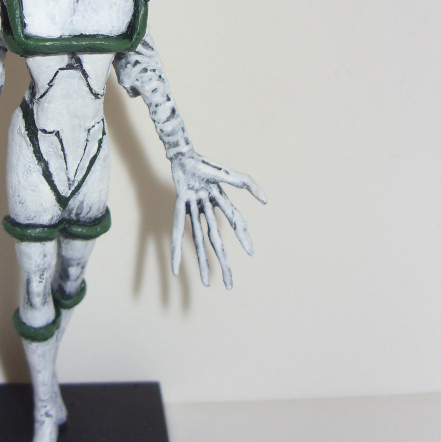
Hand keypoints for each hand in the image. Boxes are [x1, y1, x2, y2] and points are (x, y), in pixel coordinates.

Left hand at [170, 151, 265, 288]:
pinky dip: (176, 250)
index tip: (250, 252)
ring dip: (202, 262)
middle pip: (217, 241)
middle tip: (229, 284)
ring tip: (205, 283)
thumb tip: (265, 201)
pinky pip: (178, 232)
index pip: (236, 223)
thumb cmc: (205, 164)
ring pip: (199, 241)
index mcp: (222, 202)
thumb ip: (247, 184)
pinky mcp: (180, 209)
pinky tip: (175, 267)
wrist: (182, 156)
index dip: (243, 236)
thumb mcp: (228, 174)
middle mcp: (209, 210)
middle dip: (223, 263)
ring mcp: (194, 211)